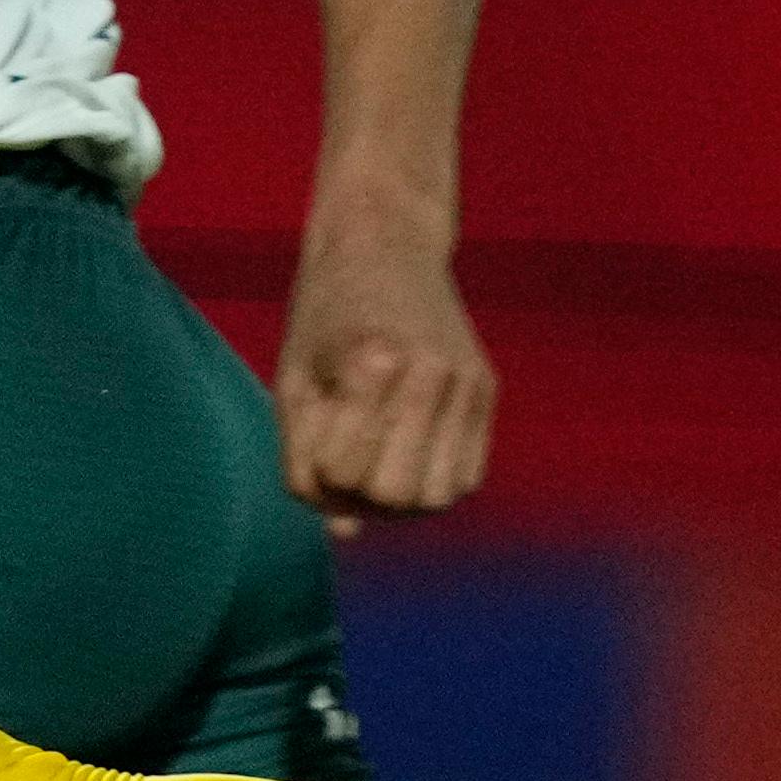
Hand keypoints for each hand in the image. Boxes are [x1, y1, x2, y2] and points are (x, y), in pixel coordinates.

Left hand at [276, 217, 494, 528]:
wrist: (385, 245)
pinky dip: (432, 481)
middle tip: (344, 462)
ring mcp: (466, 380)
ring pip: (438, 497)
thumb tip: (343, 534)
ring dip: (399, 497)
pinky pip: (467, 477)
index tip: (315, 442)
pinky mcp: (487, 388)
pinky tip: (406, 451)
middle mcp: (430, 372)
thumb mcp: (294, 383)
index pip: (343, 476)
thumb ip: (304, 461)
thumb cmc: (324, 318)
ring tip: (374, 461)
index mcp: (372, 362)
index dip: (320, 476)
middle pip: (397, 495)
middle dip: (360, 494)